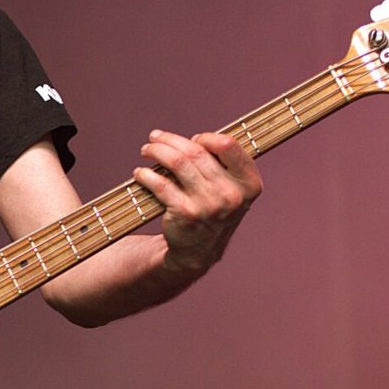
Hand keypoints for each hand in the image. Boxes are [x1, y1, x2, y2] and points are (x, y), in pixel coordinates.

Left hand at [134, 130, 261, 276]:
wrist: (200, 251)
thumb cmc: (214, 212)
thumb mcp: (232, 191)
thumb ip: (222, 166)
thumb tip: (193, 140)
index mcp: (248, 183)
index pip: (229, 145)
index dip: (206, 137)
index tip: (193, 139)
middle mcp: (231, 194)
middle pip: (196, 152)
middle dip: (170, 140)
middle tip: (155, 137)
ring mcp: (208, 204)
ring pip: (177, 162)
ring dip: (156, 151)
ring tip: (146, 149)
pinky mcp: (185, 213)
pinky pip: (160, 184)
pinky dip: (146, 174)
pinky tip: (140, 173)